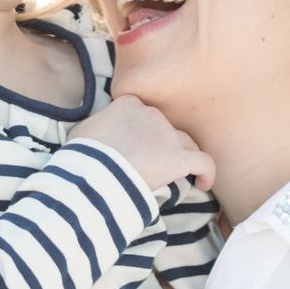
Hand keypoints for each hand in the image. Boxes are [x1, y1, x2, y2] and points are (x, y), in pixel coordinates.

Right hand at [72, 91, 212, 193]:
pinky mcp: (179, 157)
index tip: (138, 148)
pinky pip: (204, 162)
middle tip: (152, 166)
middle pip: (165, 129)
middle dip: (162, 146)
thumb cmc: (82, 155)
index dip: (143, 132)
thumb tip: (96, 137)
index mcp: (128, 104)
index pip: (143, 115)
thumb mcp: (82, 132)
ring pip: (185, 144)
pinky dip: (207, 172)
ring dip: (182, 158)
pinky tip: (203, 184)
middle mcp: (151, 114)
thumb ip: (97, 128)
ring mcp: (167, 135)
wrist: (94, 172)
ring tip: (178, 176)